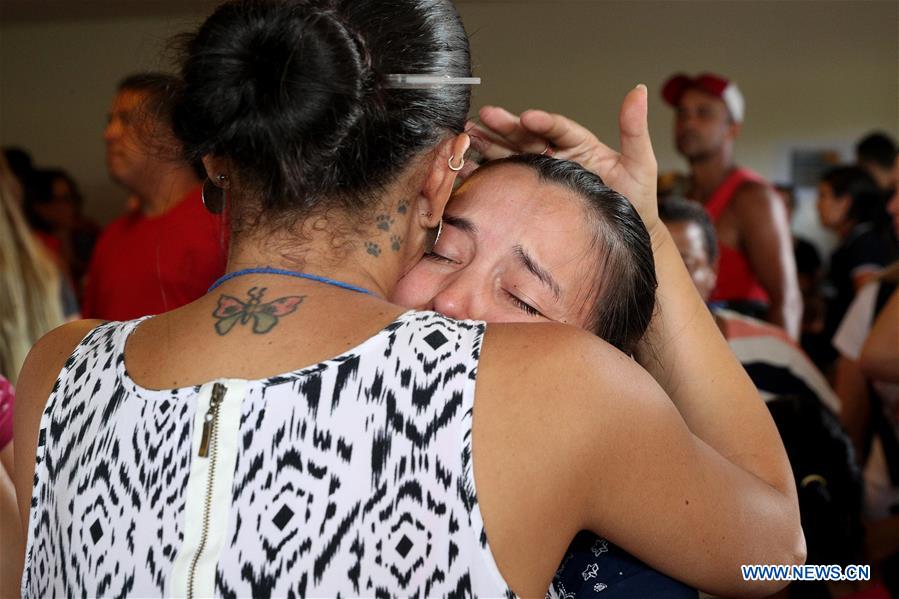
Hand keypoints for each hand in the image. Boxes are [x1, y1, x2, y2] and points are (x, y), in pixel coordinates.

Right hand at [467, 85, 659, 233]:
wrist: (627, 237)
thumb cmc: (636, 200)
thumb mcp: (640, 163)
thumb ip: (634, 129)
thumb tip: (639, 90)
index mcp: (579, 144)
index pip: (558, 128)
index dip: (544, 122)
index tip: (528, 117)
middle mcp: (556, 155)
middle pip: (527, 136)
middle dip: (505, 126)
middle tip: (485, 116)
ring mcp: (541, 174)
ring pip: (511, 154)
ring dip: (488, 144)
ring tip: (467, 134)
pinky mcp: (530, 194)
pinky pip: (505, 181)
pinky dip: (484, 174)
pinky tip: (465, 169)